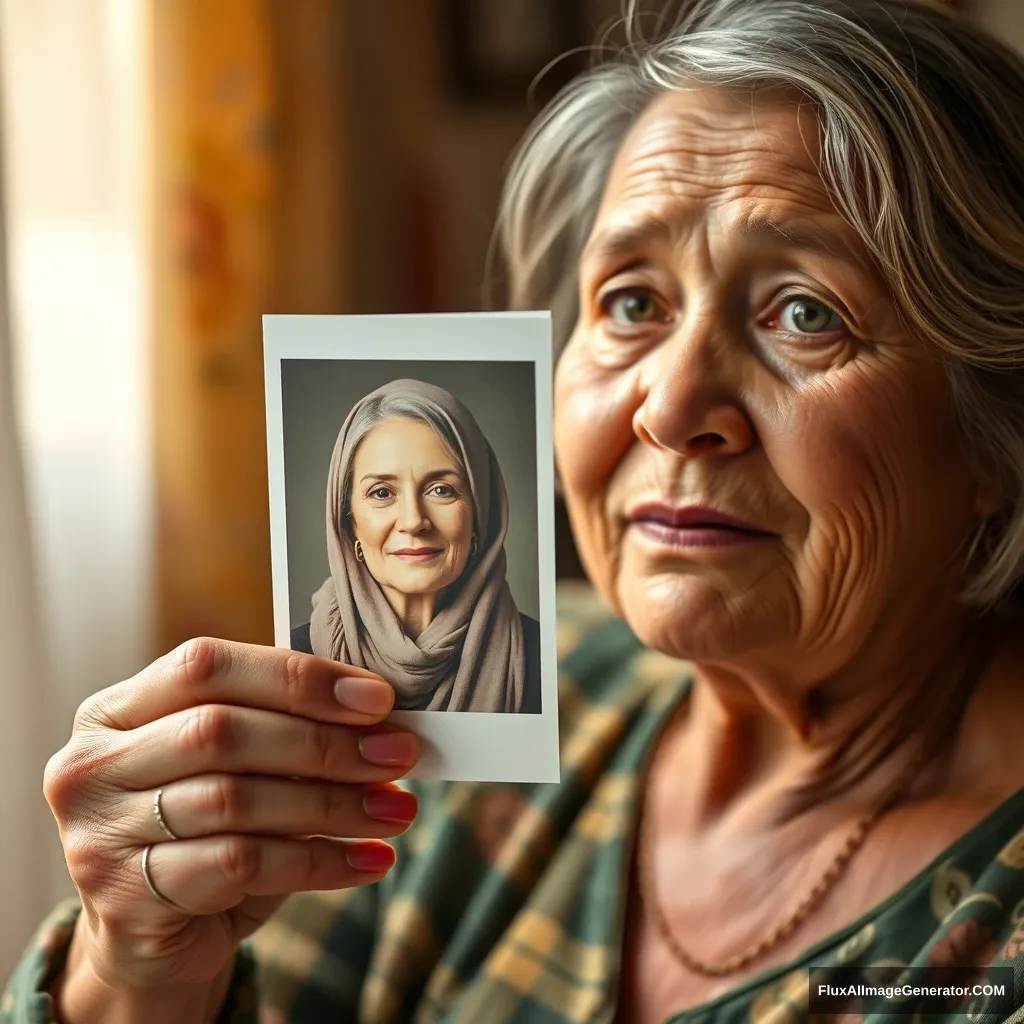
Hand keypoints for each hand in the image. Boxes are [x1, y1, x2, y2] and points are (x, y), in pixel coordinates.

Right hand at [43, 638, 419, 994]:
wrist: (153, 933)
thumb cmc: (205, 827)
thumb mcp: (233, 765)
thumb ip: (280, 726)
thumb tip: (378, 713)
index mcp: (116, 709)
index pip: (205, 666)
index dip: (296, 677)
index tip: (376, 698)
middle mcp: (93, 765)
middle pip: (220, 733)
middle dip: (325, 742)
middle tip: (399, 754)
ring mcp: (100, 835)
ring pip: (235, 801)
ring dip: (333, 805)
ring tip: (398, 811)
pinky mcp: (125, 900)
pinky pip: (241, 866)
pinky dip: (319, 861)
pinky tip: (371, 860)